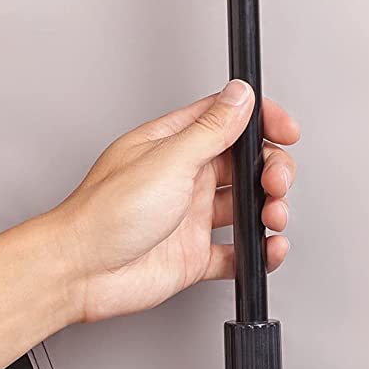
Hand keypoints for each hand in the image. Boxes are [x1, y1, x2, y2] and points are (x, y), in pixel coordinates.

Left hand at [54, 81, 298, 322]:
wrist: (82, 271)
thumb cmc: (106, 213)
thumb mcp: (168, 159)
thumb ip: (212, 129)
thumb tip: (240, 96)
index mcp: (174, 145)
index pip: (227, 120)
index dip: (262, 121)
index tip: (286, 131)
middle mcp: (184, 179)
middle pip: (244, 165)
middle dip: (270, 171)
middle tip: (275, 184)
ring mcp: (189, 218)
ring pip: (246, 208)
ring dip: (269, 210)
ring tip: (273, 217)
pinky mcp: (192, 256)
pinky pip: (237, 253)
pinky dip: (259, 253)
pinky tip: (267, 250)